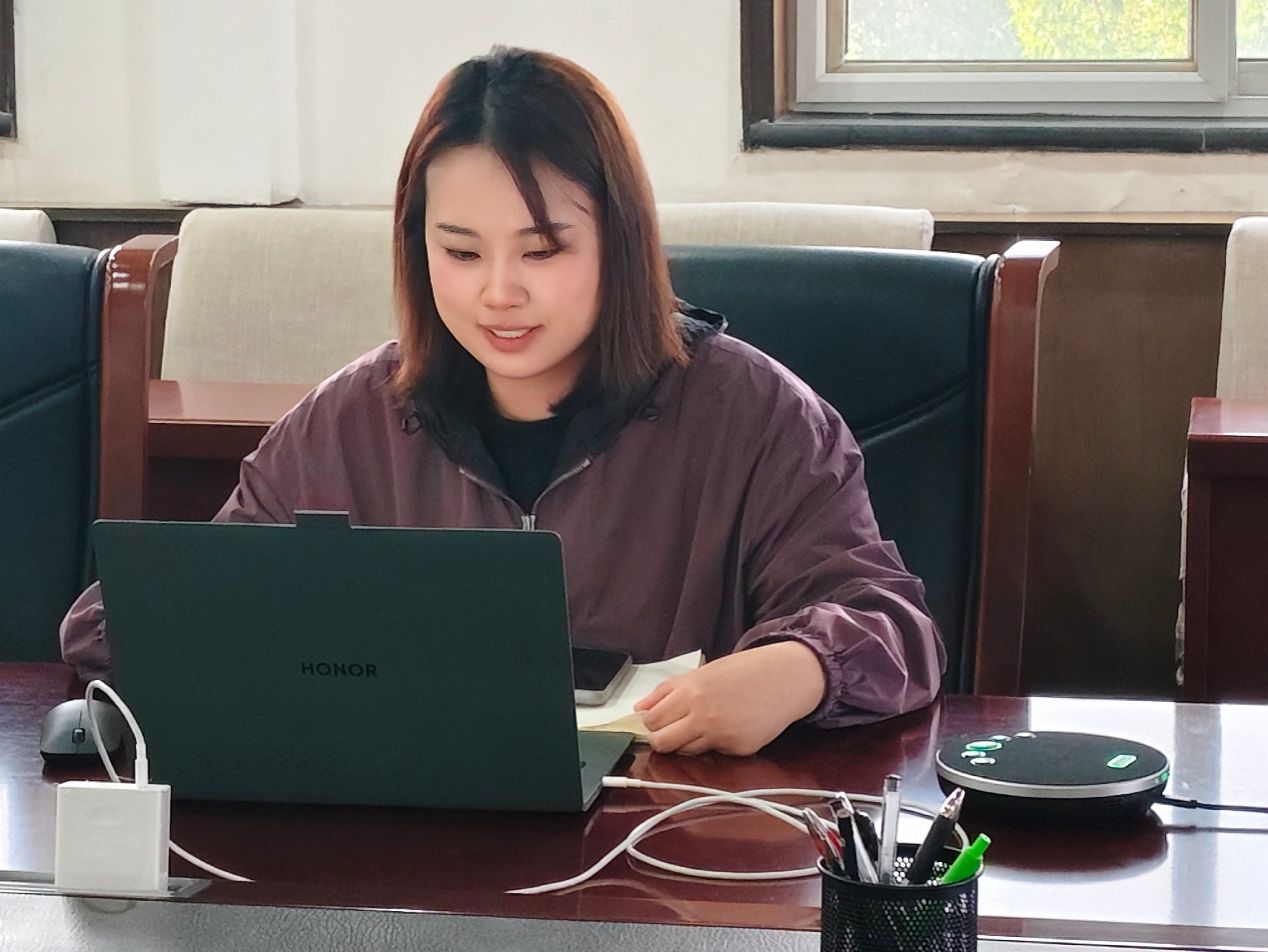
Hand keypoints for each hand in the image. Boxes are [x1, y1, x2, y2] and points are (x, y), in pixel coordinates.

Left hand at [633, 641, 826, 755]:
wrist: (785, 678)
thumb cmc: (742, 672)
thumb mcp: (701, 672)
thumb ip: (667, 691)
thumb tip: (639, 709)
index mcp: (691, 692)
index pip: (652, 720)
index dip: (650, 723)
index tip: (655, 722)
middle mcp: (704, 715)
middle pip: (663, 743)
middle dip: (661, 740)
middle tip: (671, 732)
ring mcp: (722, 735)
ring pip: (686, 752)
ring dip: (688, 742)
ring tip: (705, 724)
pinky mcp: (739, 749)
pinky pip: (714, 753)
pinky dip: (716, 744)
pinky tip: (729, 727)